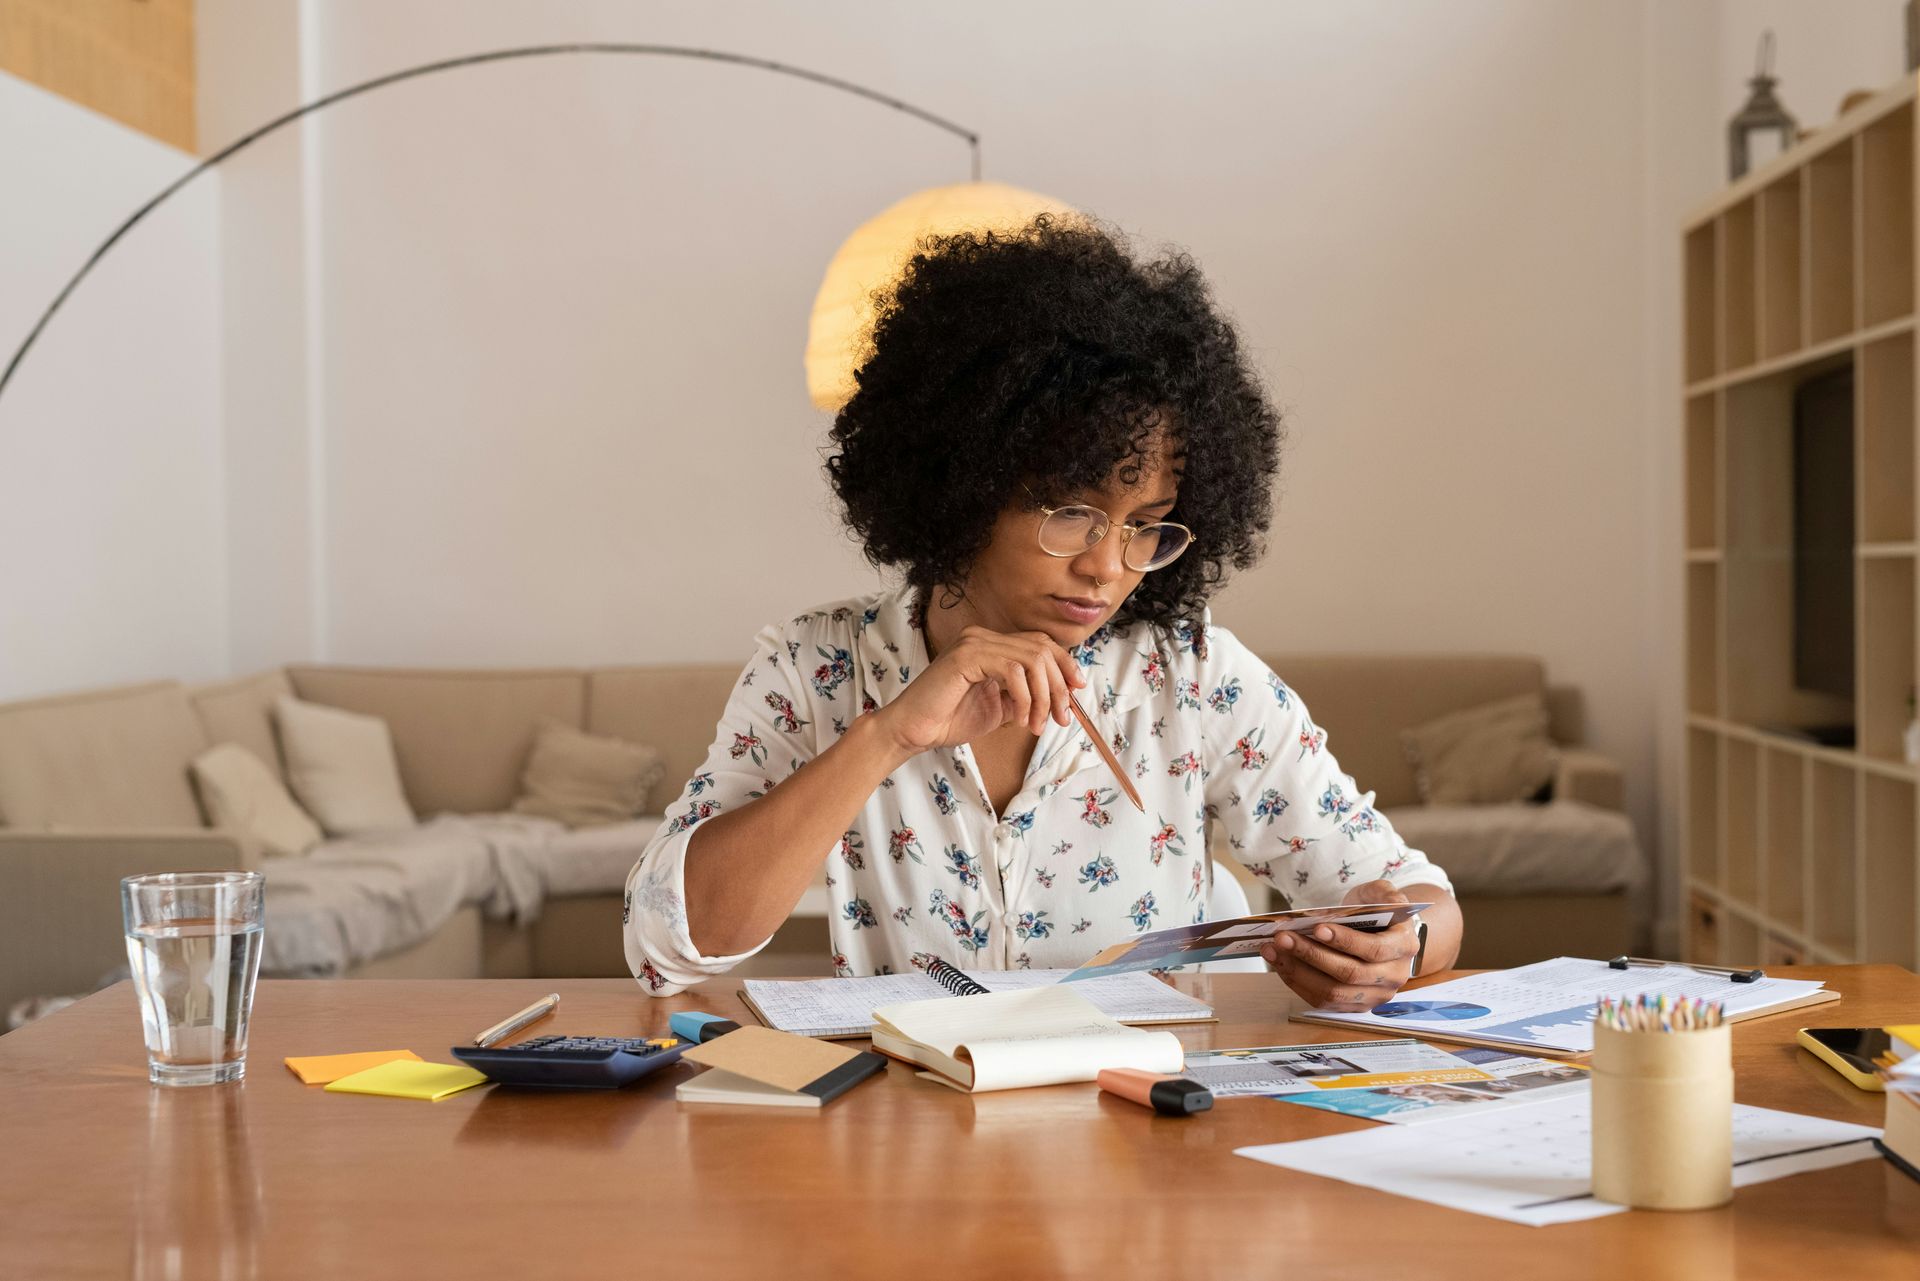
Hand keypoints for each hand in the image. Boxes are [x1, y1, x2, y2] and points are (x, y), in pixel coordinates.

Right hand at [874, 625, 1085, 756]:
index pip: (1040, 643)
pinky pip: (1013, 671)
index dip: (1065, 664)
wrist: (913, 730)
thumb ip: (1025, 695)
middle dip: (1059, 686)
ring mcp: (974, 642)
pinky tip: (1016, 720)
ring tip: (1035, 725)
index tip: (1077, 690)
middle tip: (1061, 718)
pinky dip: (1024, 699)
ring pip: (1032, 659)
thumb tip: (1061, 695)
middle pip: (1042, 649)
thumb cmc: (949, 719)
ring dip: (1043, 697)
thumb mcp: (1000, 707)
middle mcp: (982, 636)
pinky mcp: (966, 656)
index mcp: (990, 644)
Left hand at [1260, 880, 1420, 1011]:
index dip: (1345, 941)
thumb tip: (1379, 901)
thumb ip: (1385, 893)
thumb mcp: (1383, 894)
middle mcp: (1393, 976)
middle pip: (1349, 973)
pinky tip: (1279, 962)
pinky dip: (1297, 982)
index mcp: (1404, 947)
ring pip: (1332, 992)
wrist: (1382, 934)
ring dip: (1298, 971)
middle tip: (1282, 937)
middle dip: (1311, 955)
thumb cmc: (1378, 911)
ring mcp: (1374, 995)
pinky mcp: (1353, 1006)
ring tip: (1273, 949)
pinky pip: (1323, 1001)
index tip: (1316, 928)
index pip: (1375, 950)